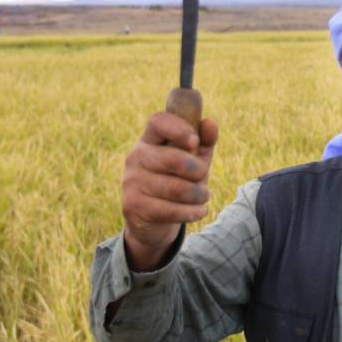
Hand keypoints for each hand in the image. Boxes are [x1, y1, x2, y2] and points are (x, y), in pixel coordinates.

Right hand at [121, 112, 218, 270]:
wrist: (154, 219)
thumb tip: (210, 123)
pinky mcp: (132, 206)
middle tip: (203, 175)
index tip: (195, 142)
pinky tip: (200, 211)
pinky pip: (170, 210)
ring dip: (198, 194)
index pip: (158, 122)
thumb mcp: (195, 159)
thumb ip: (205, 141)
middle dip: (197, 170)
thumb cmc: (180, 180)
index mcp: (150, 139)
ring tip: (204, 195)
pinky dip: (192, 211)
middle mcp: (136, 157)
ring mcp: (131, 181)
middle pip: (172, 159)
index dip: (179, 128)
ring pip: (175, 188)